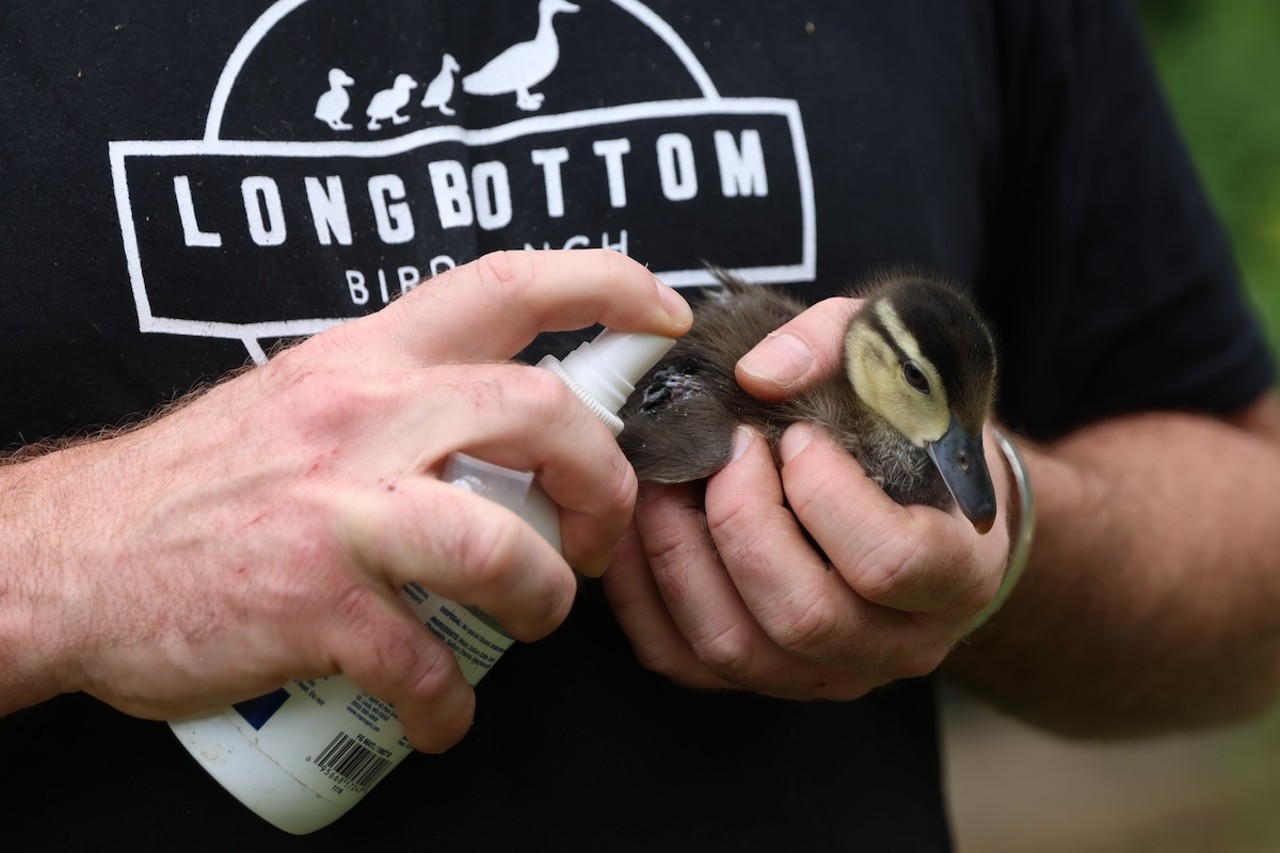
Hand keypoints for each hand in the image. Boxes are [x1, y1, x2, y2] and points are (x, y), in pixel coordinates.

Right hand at [3, 249, 690, 750]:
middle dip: (603, 480)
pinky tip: (443, 712)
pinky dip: (453, 703)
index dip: (606, 286)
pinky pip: (427, 662)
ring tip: (531, 619)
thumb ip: (398, 398)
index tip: (662, 314)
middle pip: (542, 415)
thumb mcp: (303, 400)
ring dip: (544, 597)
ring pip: (502, 543)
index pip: (507, 286)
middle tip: (594, 531)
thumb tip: (501, 421)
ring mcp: (340, 512)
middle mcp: (361, 417)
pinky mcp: (314, 605)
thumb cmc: (199, 483)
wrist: (72, 558)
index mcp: (365, 358)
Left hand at [603, 296, 1009, 699]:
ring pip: (736, 648)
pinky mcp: (766, 675)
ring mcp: (830, 671)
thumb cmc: (914, 423)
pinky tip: (637, 532)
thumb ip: (838, 345)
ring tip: (665, 486)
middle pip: (804, 617)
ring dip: (680, 559)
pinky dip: (644, 598)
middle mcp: (900, 640)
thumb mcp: (902, 356)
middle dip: (741, 523)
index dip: (826, 496)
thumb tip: (758, 375)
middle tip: (726, 453)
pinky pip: (686, 661)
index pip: (890, 563)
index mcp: (957, 571)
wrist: (926, 494)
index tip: (799, 436)